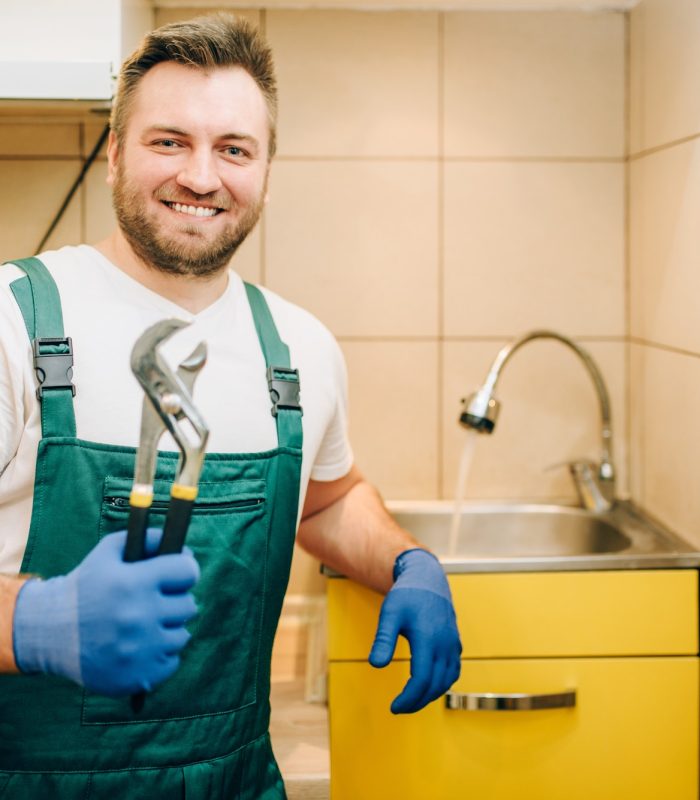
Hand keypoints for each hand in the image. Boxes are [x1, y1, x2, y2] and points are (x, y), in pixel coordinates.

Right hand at [13, 529, 198, 696]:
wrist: (49, 633)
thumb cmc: (85, 587)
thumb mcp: (108, 552)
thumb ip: (148, 539)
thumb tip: (187, 549)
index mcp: (134, 583)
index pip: (188, 572)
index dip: (184, 572)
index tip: (176, 576)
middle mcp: (139, 616)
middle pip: (189, 605)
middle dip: (175, 601)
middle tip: (155, 602)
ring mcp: (140, 650)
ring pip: (183, 635)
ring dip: (168, 629)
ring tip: (145, 626)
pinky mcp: (138, 676)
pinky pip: (172, 662)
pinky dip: (160, 655)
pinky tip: (141, 647)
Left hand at [369, 548, 461, 713]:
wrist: (427, 579)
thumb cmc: (406, 596)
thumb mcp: (390, 614)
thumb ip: (384, 639)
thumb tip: (376, 665)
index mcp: (428, 639)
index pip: (421, 679)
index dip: (408, 698)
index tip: (394, 708)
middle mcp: (445, 644)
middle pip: (434, 685)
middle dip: (417, 702)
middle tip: (399, 708)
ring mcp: (453, 644)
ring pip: (446, 681)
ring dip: (430, 695)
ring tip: (411, 701)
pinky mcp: (455, 644)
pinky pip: (453, 671)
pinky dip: (442, 684)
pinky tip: (428, 687)